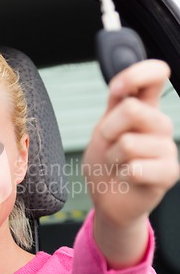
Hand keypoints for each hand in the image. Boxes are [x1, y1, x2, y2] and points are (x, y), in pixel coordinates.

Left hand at [83, 60, 178, 267]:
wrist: (107, 199)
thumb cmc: (105, 163)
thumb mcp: (104, 128)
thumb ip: (115, 104)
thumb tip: (122, 82)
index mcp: (145, 108)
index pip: (156, 74)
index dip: (137, 74)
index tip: (117, 89)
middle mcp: (160, 125)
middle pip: (132, 110)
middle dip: (108, 131)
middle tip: (109, 146)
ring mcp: (167, 148)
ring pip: (129, 142)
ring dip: (112, 157)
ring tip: (118, 165)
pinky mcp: (169, 173)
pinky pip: (136, 168)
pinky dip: (122, 175)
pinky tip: (127, 179)